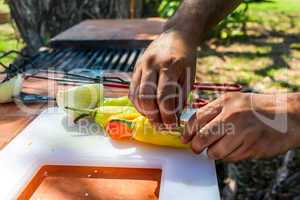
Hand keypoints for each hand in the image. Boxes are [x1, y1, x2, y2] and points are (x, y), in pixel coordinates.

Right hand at [129, 30, 195, 127]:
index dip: (167, 115)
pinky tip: (147, 109)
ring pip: (136, 95)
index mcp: (170, 65)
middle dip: (154, 116)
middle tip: (162, 125)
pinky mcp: (135, 68)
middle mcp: (152, 64)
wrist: (176, 35)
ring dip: (144, 111)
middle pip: (146, 97)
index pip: (165, 96)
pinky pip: (132, 90)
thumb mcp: (189, 76)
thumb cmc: (186, 57)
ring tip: (155, 118)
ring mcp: (141, 65)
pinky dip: (138, 103)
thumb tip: (173, 117)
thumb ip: (181, 97)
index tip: (172, 125)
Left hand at [182, 92, 299, 160]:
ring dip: (213, 153)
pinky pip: (230, 158)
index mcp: (225, 102)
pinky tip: (237, 147)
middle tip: (197, 149)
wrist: (288, 115)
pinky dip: (229, 156)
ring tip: (221, 147)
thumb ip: (214, 112)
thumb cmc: (257, 108)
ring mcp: (243, 132)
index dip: (187, 132)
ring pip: (215, 152)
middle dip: (196, 147)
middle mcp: (232, 116)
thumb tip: (193, 128)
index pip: (197, 119)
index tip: (185, 139)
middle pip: (202, 138)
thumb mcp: (234, 101)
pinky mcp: (252, 147)